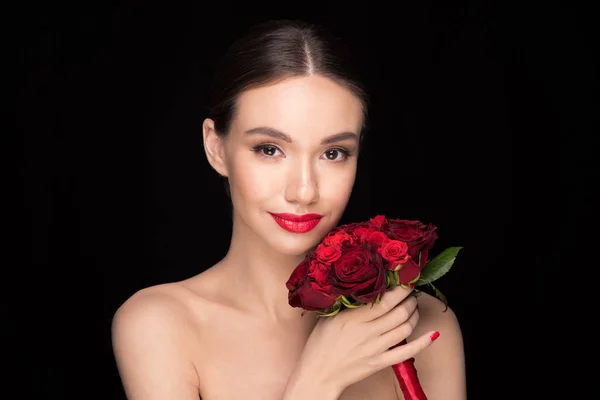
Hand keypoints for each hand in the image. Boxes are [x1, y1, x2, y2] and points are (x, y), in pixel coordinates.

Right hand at [294, 286, 436, 393]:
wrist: (318, 374)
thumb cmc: (320, 343)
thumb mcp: (330, 318)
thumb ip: (348, 304)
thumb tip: (366, 285)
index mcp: (352, 318)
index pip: (384, 300)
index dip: (400, 289)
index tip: (405, 280)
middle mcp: (367, 332)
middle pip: (399, 312)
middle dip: (410, 299)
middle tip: (411, 292)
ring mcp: (375, 348)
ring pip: (405, 328)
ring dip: (414, 314)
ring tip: (413, 307)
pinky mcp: (380, 362)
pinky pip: (407, 352)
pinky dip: (423, 342)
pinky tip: (433, 334)